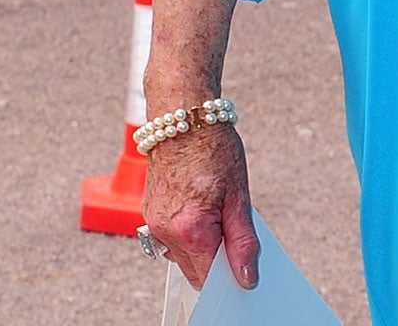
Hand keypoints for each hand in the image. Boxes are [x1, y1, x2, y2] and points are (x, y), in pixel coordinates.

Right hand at [142, 124, 259, 290]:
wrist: (184, 120)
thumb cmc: (213, 149)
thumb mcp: (239, 195)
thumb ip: (242, 241)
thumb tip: (247, 277)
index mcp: (189, 230)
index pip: (210, 277)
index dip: (231, 275)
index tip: (245, 265)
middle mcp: (165, 233)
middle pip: (195, 271)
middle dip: (217, 259)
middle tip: (234, 229)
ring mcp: (154, 225)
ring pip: (183, 256)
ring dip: (202, 246)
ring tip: (217, 211)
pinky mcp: (150, 215)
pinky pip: (171, 239)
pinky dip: (188, 233)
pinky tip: (201, 208)